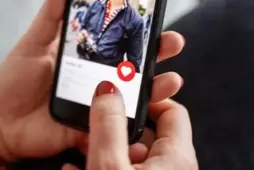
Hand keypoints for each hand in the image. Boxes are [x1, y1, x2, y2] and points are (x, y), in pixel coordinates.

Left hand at [0, 0, 184, 160]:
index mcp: (87, 56)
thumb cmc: (14, 82)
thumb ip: (51, 16)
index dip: (142, 31)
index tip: (159, 17)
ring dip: (156, 88)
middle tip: (174, 42)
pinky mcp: (92, 128)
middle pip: (136, 67)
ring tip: (171, 80)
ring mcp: (98, 105)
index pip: (121, 40)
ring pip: (134, 97)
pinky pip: (118, 127)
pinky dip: (135, 122)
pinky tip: (148, 114)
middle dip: (159, 55)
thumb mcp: (33, 44)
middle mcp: (98, 79)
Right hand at [64, 83, 197, 169]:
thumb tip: (107, 91)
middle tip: (92, 123)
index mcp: (178, 158)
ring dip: (102, 152)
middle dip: (114, 129)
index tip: (121, 93)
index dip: (145, 97)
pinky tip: (76, 169)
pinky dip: (102, 168)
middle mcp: (173, 169)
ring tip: (77, 155)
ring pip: (130, 158)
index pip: (171, 110)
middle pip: (146, 134)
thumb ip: (108, 126)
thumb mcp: (110, 166)